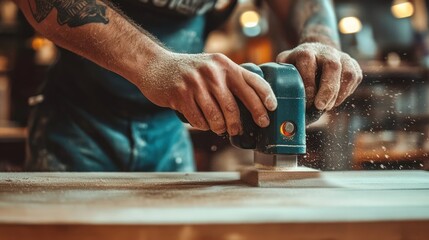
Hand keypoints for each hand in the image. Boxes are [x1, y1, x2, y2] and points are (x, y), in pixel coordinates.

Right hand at [133, 51, 276, 135]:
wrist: (156, 65)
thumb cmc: (189, 71)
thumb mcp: (212, 67)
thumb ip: (230, 80)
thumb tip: (253, 104)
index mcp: (224, 64)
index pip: (252, 81)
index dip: (265, 97)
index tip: (271, 110)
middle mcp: (212, 72)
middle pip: (234, 106)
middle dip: (239, 123)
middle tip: (239, 130)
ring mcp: (195, 83)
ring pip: (216, 117)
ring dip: (219, 127)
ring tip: (219, 127)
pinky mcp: (180, 95)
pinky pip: (198, 120)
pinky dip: (202, 126)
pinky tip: (201, 121)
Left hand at [277, 42, 361, 109]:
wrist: (316, 51)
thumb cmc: (296, 65)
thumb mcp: (284, 65)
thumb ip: (280, 77)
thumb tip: (276, 100)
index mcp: (305, 51)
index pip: (307, 61)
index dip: (308, 82)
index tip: (306, 100)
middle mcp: (325, 51)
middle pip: (332, 66)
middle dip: (327, 89)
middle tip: (320, 107)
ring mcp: (341, 56)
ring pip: (347, 73)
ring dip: (338, 94)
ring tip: (328, 106)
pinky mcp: (352, 64)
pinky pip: (355, 78)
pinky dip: (346, 92)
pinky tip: (335, 101)